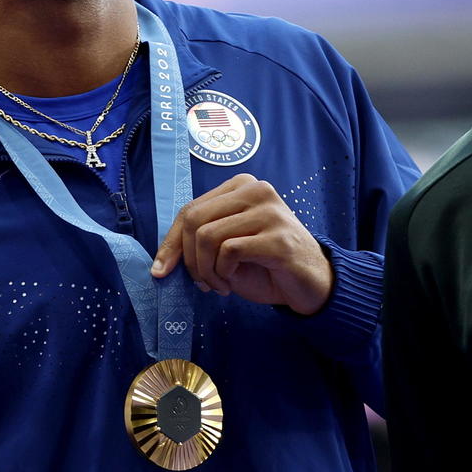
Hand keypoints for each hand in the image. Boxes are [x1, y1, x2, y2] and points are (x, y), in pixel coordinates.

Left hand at [150, 174, 335, 314]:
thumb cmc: (266, 264)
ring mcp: (269, 211)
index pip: (190, 209)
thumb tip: (160, 261)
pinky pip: (229, 252)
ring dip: (206, 271)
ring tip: (219, 285)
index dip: (171, 242)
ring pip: (207, 237)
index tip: (161, 270)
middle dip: (188, 259)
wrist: (311, 284)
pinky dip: (223, 274)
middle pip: (194, 220)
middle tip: (201, 282)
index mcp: (241, 186)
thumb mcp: (227, 246)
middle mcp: (256, 190)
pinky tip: (232, 284)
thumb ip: (201, 240)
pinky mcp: (277, 237)